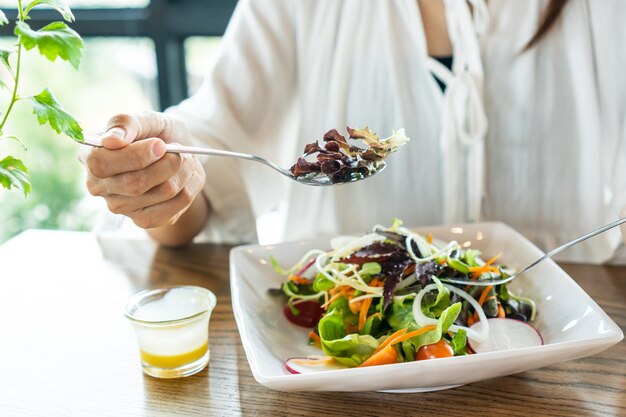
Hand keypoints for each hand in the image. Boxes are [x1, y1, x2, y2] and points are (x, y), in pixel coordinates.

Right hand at [80, 111, 206, 239]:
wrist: (178, 156)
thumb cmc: (154, 134)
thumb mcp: (145, 119)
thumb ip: (126, 122)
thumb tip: (110, 140)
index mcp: (90, 156)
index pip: (101, 163)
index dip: (135, 155)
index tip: (160, 144)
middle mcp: (98, 186)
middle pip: (134, 183)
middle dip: (166, 164)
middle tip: (179, 152)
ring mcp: (119, 207)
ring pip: (161, 193)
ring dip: (182, 172)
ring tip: (184, 160)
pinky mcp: (143, 220)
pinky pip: (174, 207)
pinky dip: (188, 187)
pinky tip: (184, 177)